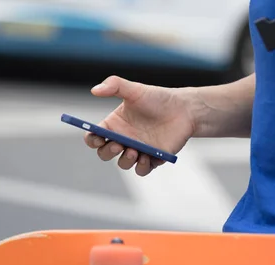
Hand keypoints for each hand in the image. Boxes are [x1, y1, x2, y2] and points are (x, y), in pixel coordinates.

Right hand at [84, 75, 199, 175]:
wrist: (183, 109)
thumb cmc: (158, 98)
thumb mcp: (135, 89)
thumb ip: (114, 85)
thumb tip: (94, 90)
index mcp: (114, 125)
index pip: (94, 137)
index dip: (91, 140)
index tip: (97, 137)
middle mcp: (123, 139)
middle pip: (105, 153)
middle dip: (107, 152)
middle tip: (118, 144)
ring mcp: (138, 150)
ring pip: (123, 163)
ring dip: (125, 160)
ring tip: (135, 150)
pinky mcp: (153, 158)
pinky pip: (142, 169)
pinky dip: (141, 167)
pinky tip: (145, 158)